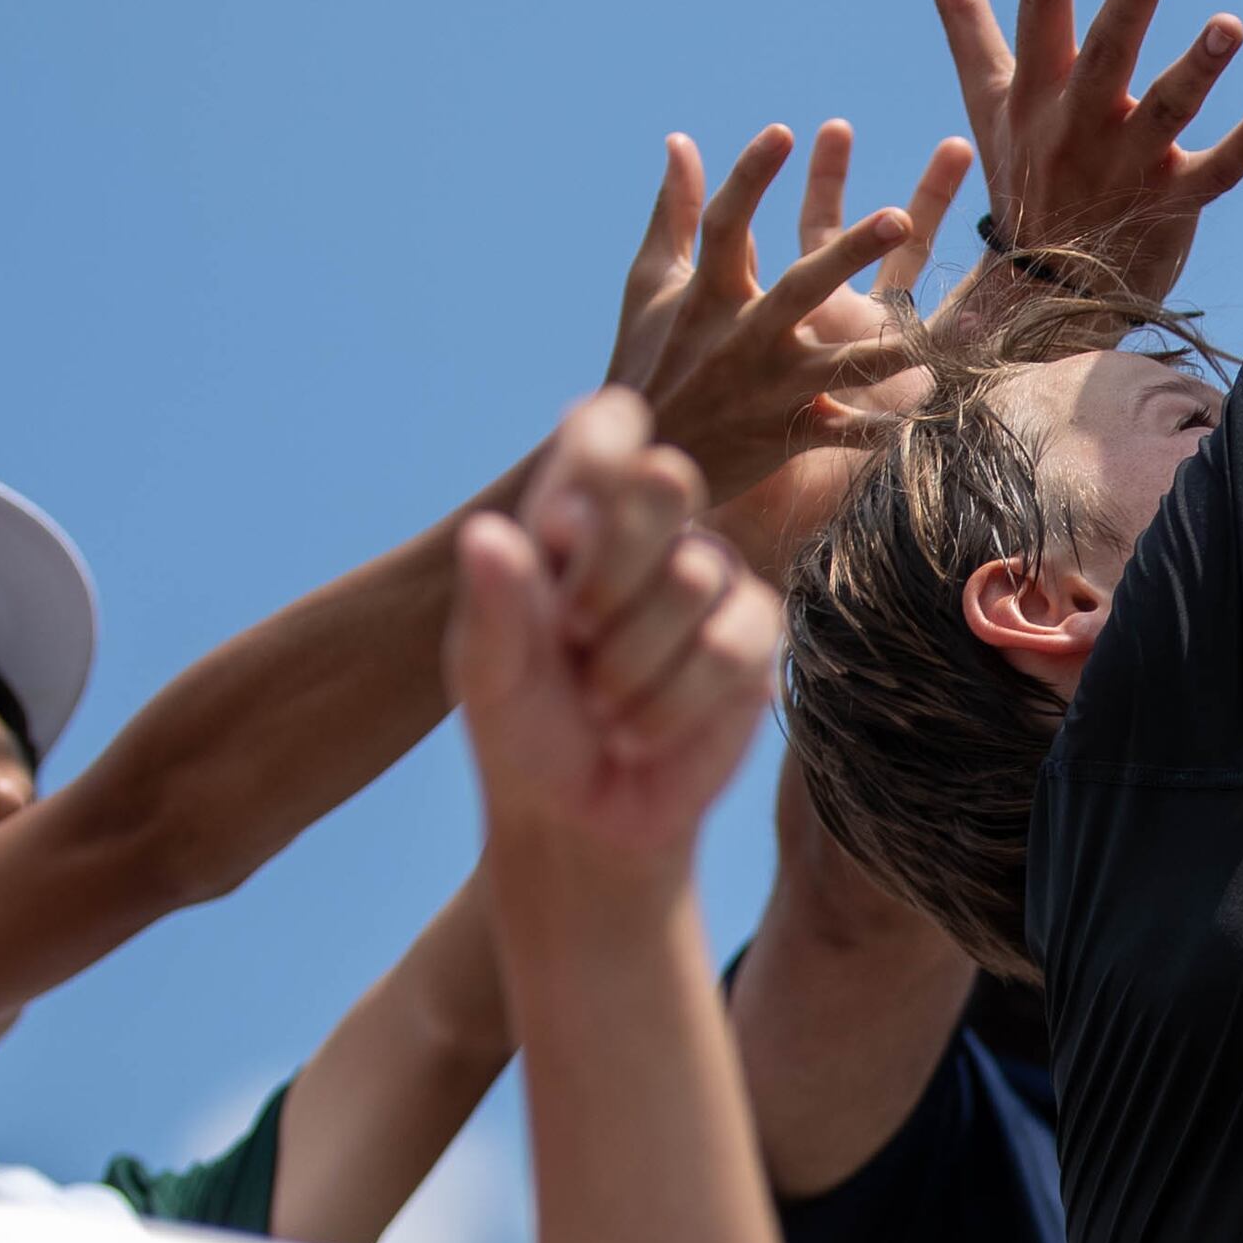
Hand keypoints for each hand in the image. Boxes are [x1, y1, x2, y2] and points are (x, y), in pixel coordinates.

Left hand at [455, 391, 785, 910]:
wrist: (581, 818)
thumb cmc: (525, 727)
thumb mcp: (488, 673)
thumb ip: (492, 605)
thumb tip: (487, 534)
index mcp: (576, 514)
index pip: (607, 425)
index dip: (598, 455)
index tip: (563, 527)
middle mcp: (654, 531)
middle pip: (665, 477)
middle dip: (611, 566)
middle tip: (573, 633)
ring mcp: (712, 578)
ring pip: (694, 574)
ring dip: (631, 660)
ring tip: (600, 705)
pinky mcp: (755, 637)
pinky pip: (732, 645)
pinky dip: (671, 702)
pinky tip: (639, 733)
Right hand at [624, 126, 945, 503]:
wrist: (646, 454)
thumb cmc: (649, 357)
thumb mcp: (651, 283)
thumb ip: (674, 212)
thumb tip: (681, 141)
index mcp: (708, 294)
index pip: (727, 224)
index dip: (751, 176)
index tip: (783, 130)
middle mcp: (745, 337)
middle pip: (803, 287)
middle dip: (851, 252)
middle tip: (899, 216)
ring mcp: (772, 388)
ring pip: (841, 366)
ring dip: (890, 350)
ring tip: (936, 336)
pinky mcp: (792, 432)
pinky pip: (846, 433)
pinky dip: (881, 428)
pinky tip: (926, 412)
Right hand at [912, 0, 1242, 302]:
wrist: (1042, 295)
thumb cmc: (1023, 176)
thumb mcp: (988, 98)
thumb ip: (964, 20)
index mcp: (1038, 89)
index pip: (1040, 2)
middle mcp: (1079, 122)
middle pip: (1107, 52)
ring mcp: (1126, 165)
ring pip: (1165, 111)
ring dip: (1197, 68)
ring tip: (1231, 26)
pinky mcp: (1171, 204)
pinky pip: (1215, 173)